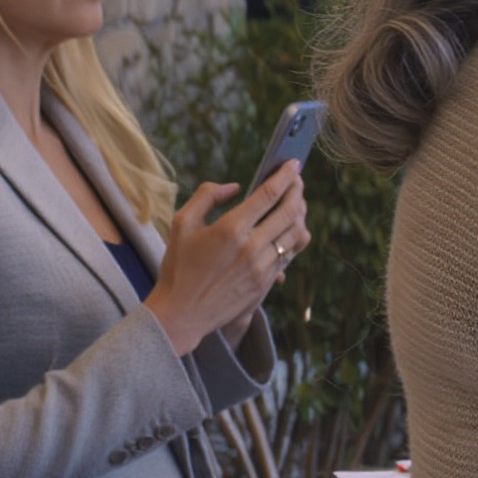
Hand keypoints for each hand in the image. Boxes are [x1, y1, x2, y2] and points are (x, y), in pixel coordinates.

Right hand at [145, 161, 310, 357]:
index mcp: (230, 229)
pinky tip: (289, 228)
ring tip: (295, 202)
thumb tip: (234, 187)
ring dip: (300, 214)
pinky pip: (289, 254)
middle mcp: (252, 247)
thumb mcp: (181, 223)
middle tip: (297, 180)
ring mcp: (262, 267)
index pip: (270, 194)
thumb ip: (206, 196)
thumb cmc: (178, 266)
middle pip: (290, 211)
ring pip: (296, 233)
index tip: (294, 163)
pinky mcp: (266, 283)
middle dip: (298, 191)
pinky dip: (294, 237)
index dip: (286, 175)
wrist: (181, 314)